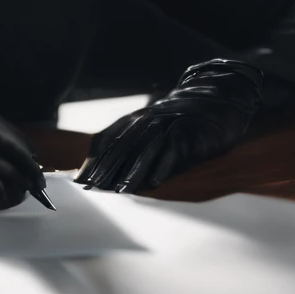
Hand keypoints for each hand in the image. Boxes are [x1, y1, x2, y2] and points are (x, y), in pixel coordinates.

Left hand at [75, 58, 263, 194]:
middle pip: (122, 146)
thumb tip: (105, 173)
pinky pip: (174, 151)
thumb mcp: (151, 130)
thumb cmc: (178, 124)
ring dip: (132, 171)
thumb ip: (130, 147)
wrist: (215, 103)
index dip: (92, 160)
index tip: (80, 180)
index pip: (106, 138)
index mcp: (133, 120)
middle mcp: (147, 120)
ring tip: (120, 190)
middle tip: (93, 189)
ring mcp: (168, 125)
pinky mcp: (189, 133)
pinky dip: (164, 166)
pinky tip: (156, 182)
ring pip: (146, 149)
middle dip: (106, 168)